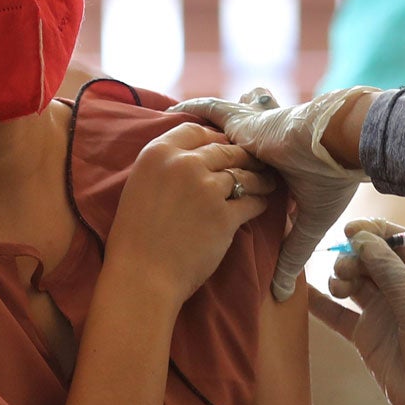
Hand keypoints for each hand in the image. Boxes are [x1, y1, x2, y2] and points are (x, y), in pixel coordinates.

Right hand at [106, 123, 278, 301]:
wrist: (142, 275)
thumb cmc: (137, 235)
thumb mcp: (140, 185)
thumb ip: (165, 166)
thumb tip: (194, 155)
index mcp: (158, 153)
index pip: (196, 130)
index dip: (214, 136)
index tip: (225, 144)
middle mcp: (184, 164)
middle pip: (225, 149)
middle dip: (244, 155)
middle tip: (257, 161)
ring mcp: (207, 189)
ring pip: (243, 174)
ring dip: (258, 179)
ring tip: (266, 183)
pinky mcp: (225, 216)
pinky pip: (251, 202)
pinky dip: (259, 202)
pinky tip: (261, 204)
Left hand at [173, 87, 374, 301]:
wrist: (335, 145)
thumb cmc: (329, 182)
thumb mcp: (308, 224)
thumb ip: (291, 255)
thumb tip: (282, 296)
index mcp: (274, 176)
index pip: (240, 183)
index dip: (222, 196)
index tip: (193, 217)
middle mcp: (258, 154)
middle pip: (221, 161)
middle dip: (200, 172)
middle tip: (173, 189)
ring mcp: (249, 135)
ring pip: (214, 137)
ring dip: (194, 141)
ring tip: (165, 152)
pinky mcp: (244, 121)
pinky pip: (213, 113)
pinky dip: (194, 110)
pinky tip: (170, 111)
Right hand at [310, 220, 404, 404]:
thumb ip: (388, 268)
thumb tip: (362, 237)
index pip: (400, 242)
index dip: (376, 232)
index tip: (352, 229)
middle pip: (373, 259)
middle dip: (355, 256)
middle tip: (345, 268)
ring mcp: (385, 312)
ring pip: (356, 282)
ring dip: (342, 276)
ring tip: (339, 286)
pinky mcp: (367, 335)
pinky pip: (339, 314)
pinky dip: (322, 303)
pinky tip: (302, 292)